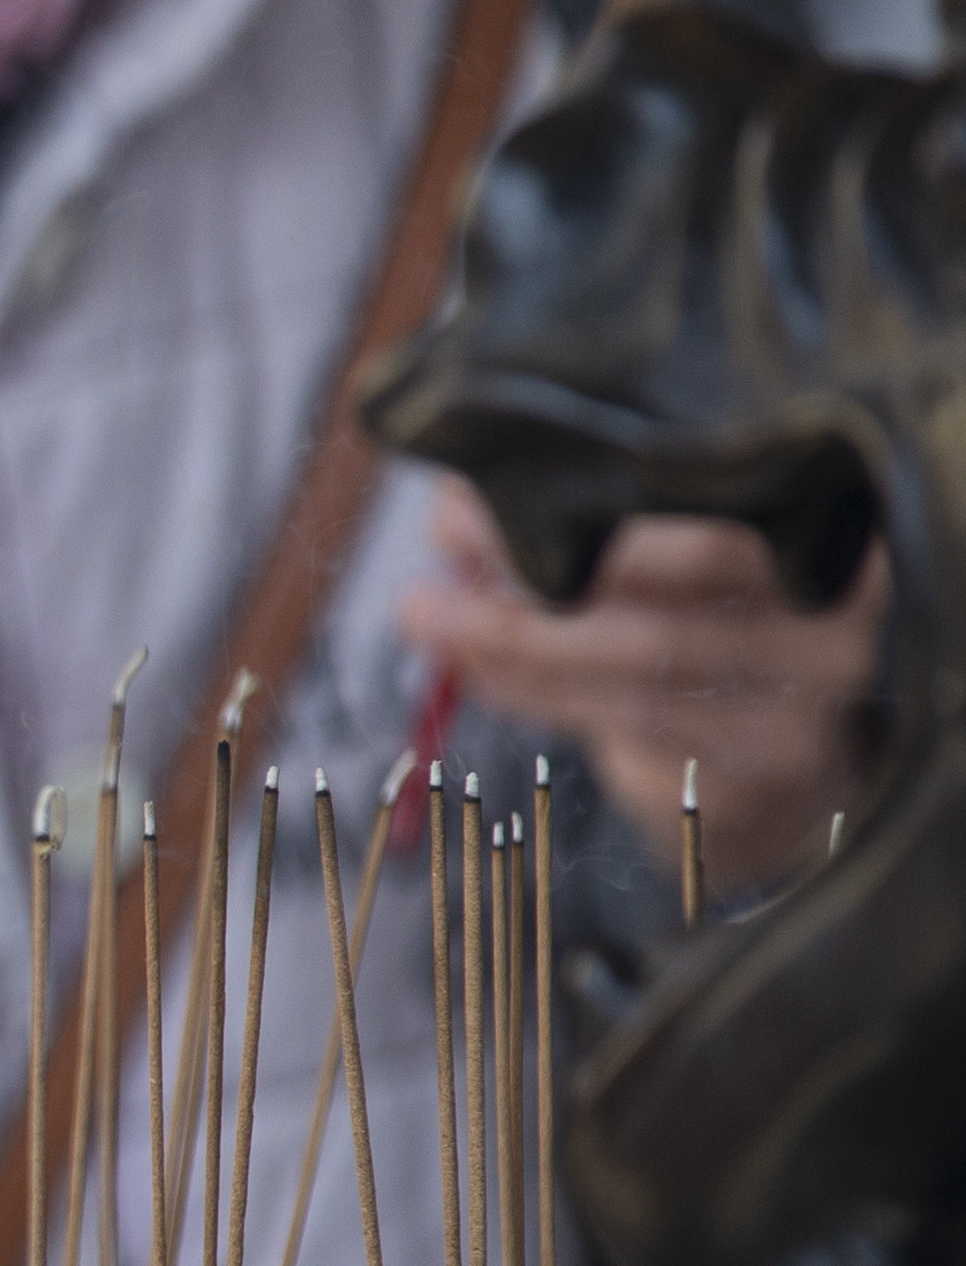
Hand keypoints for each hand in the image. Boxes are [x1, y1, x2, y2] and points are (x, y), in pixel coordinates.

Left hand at [397, 492, 883, 889]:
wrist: (781, 774)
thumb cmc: (715, 629)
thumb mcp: (679, 557)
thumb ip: (599, 517)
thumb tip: (463, 495)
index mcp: (838, 533)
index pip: (718, 496)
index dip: (597, 487)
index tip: (487, 484)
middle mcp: (839, 619)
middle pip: (684, 582)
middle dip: (544, 565)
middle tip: (443, 539)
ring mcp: (808, 709)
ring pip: (644, 663)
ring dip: (516, 637)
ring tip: (427, 611)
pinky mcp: (756, 781)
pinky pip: (626, 730)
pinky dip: (536, 693)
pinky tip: (477, 666)